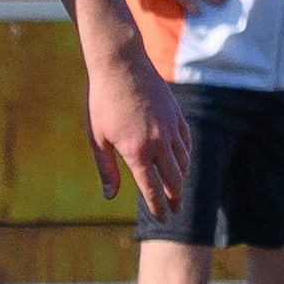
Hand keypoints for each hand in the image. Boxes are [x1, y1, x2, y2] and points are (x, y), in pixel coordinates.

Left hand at [87, 37, 189, 218]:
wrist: (121, 64)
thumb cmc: (103, 101)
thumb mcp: (98, 138)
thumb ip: (106, 170)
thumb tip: (110, 196)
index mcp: (137, 153)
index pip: (152, 190)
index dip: (158, 208)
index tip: (162, 219)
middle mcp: (158, 143)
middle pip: (174, 180)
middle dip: (175, 199)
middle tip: (175, 210)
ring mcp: (171, 128)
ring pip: (183, 162)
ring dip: (181, 178)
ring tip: (177, 188)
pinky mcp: (176, 115)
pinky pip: (186, 142)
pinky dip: (185, 156)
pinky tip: (181, 161)